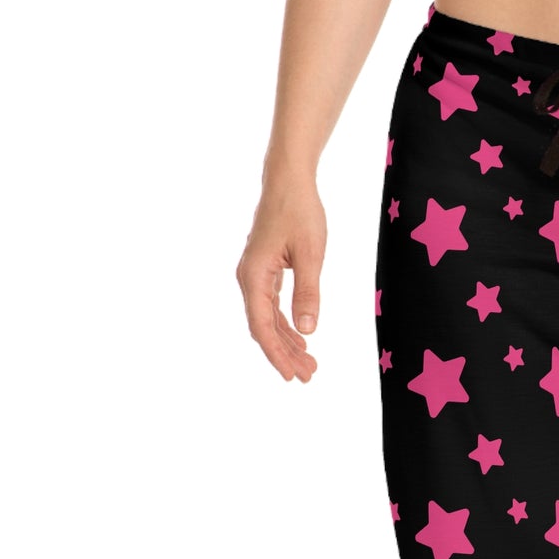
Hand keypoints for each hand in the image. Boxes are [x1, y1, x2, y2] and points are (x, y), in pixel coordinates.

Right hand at [236, 175, 325, 381]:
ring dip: (287, 343)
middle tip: (308, 376)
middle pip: (263, 328)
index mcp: (254, 276)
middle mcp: (248, 278)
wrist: (288, 181)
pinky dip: (286, 325)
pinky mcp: (265, 271)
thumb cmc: (299, 212)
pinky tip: (301, 339)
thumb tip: (309, 330)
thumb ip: (308, 292)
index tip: (292, 376)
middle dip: (285, 354)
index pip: (262, 326)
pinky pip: (271, 307)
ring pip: (268, 320)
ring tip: (309, 364)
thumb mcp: (310, 254)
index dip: (276, 354)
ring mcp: (255, 275)